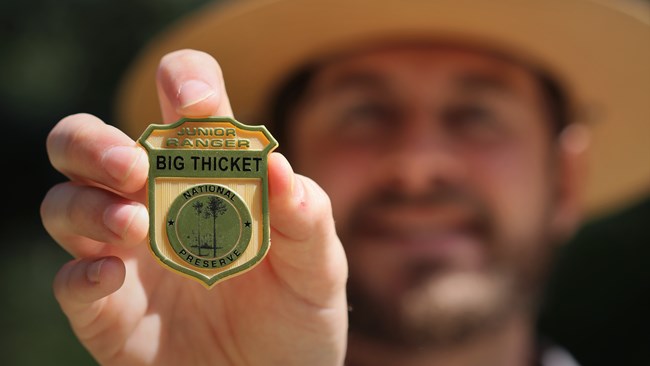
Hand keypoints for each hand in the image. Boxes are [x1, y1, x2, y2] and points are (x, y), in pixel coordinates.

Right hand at [41, 50, 347, 365]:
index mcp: (211, 177)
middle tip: (133, 165)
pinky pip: (70, 281)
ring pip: (66, 205)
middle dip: (96, 142)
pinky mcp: (110, 312)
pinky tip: (112, 276)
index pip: (184, 104)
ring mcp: (127, 257)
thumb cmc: (298, 317)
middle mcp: (157, 205)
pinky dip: (82, 274)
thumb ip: (307, 218)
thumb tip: (279, 168)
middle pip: (90, 144)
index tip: (196, 104)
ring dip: (88, 205)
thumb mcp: (319, 268)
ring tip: (134, 225)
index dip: (184, 82)